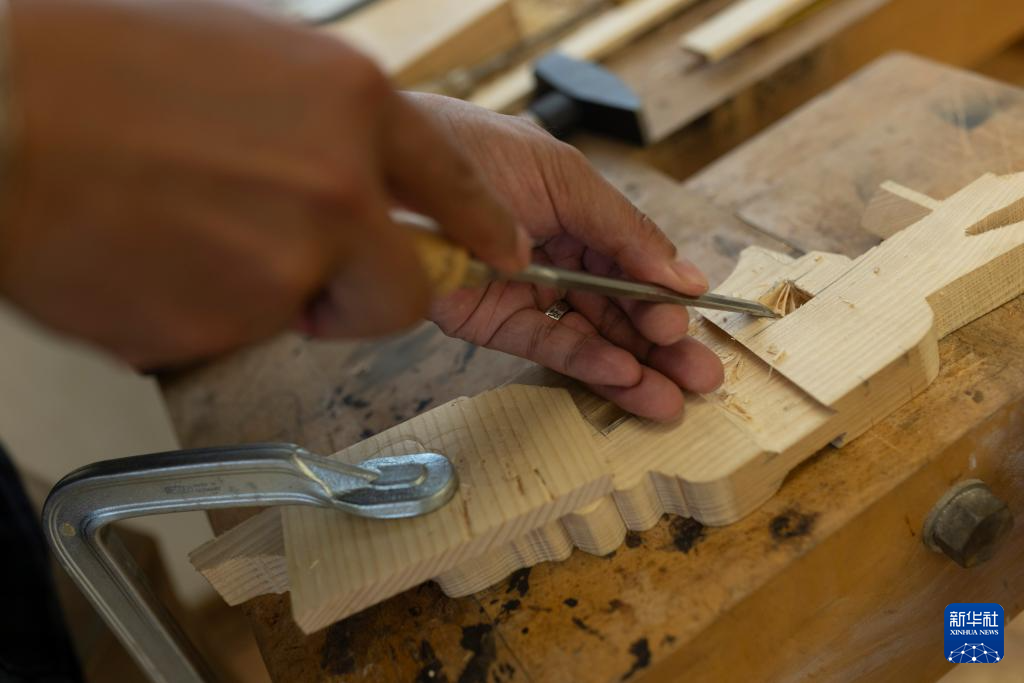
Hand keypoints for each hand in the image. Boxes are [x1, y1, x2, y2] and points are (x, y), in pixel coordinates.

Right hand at [0, 0, 525, 366]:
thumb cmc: (95, 67)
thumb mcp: (247, 53)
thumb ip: (324, 119)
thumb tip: (358, 164)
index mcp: (351, 104)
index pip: (457, 186)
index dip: (484, 228)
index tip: (506, 254)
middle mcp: (338, 187)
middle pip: (408, 289)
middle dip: (370, 294)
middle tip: (314, 276)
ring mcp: (286, 264)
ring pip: (315, 313)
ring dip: (269, 292)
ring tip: (189, 233)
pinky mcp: (227, 327)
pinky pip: (241, 333)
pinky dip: (205, 308)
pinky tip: (153, 255)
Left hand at [410, 94, 723, 419]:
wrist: (387, 177)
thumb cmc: (474, 154)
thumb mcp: (564, 178)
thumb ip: (625, 229)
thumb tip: (685, 278)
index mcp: (574, 209)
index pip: (632, 260)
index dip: (664, 294)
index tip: (696, 323)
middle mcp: (554, 251)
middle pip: (618, 305)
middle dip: (661, 343)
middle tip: (702, 378)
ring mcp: (523, 289)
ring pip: (588, 333)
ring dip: (632, 366)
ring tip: (672, 399)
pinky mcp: (490, 321)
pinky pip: (547, 345)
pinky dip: (585, 362)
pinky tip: (623, 377)